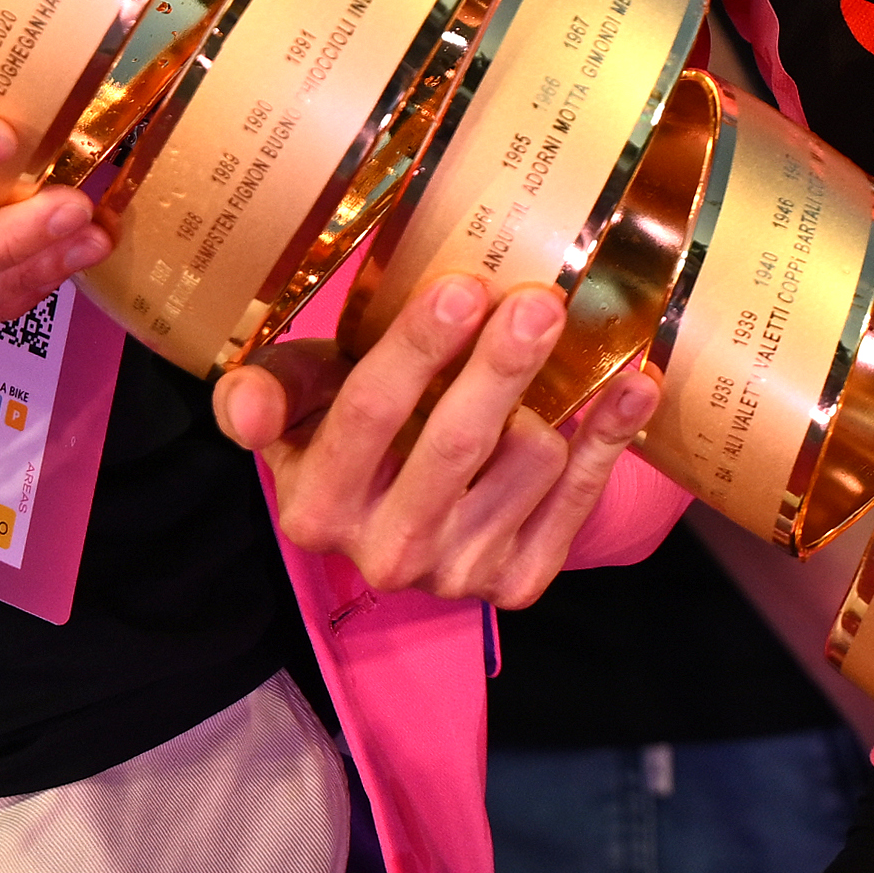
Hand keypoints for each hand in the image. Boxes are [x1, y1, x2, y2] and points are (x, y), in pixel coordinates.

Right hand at [215, 273, 662, 602]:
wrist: (404, 506)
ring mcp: (456, 576)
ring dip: (544, 396)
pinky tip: (633, 385)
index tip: (464, 288)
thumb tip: (241, 405)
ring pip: (527, 459)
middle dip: (501, 364)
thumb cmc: (351, 424)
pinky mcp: (518, 584)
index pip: (367, 415)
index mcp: (315, 506)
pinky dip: (609, 435)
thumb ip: (268, 388)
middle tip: (539, 299)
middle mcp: (383, 553)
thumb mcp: (300, 399)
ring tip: (537, 351)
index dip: (417, 350)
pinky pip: (582, 497)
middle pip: (455, 441)